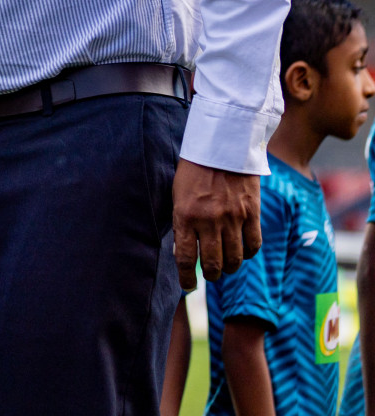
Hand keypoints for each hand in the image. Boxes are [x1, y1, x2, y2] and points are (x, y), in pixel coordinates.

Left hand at [173, 158, 260, 289]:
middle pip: (213, 264)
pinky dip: (248, 254)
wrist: (221, 147)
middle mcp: (209, 220)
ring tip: (226, 267)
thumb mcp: (178, 195)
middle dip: (211, 276)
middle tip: (211, 276)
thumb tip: (182, 252)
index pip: (185, 258)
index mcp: (185, 216)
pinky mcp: (252, 213)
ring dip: (230, 268)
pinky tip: (243, 252)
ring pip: (235, 259)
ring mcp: (233, 218)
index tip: (188, 286)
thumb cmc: (194, 171)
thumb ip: (182, 223)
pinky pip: (254, 245)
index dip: (187, 277)